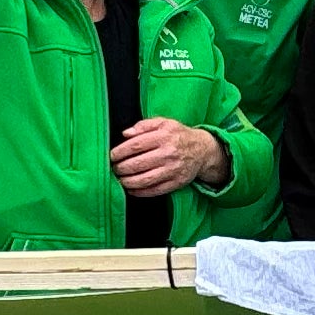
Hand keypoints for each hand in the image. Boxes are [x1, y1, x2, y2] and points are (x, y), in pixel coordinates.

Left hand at [110, 117, 229, 197]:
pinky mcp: (176, 183)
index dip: (120, 152)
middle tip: (114, 168)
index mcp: (164, 136)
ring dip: (128, 182)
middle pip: (138, 164)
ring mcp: (173, 170)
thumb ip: (144, 125)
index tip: (112, 156)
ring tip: (120, 179)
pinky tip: (131, 189)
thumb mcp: (164, 123)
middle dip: (121, 168)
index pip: (136, 145)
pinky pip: (155, 190)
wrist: (202, 150)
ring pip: (145, 180)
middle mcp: (169, 153)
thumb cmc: (178, 135)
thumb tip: (126, 134)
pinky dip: (140, 192)